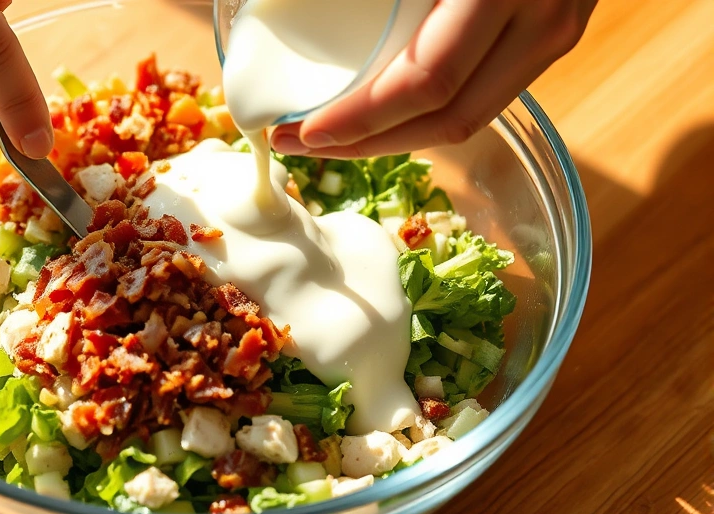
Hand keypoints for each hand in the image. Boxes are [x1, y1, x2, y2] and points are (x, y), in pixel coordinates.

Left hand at [270, 0, 597, 158]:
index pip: (425, 82)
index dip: (360, 119)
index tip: (301, 131)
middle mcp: (541, 21)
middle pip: (447, 120)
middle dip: (367, 146)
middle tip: (301, 147)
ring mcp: (556, 34)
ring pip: (469, 118)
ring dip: (396, 138)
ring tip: (334, 138)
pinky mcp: (553, 37)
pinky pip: (484, 93)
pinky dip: (427, 112)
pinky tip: (383, 111)